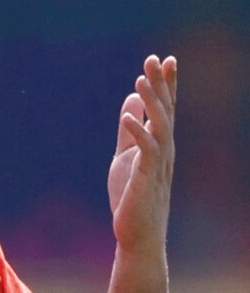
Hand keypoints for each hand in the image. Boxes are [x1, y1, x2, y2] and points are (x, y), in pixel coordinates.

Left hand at [107, 55, 176, 258]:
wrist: (136, 233)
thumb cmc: (132, 195)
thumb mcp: (126, 155)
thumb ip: (129, 130)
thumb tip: (130, 101)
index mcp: (159, 143)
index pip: (165, 108)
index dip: (166, 84)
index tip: (165, 59)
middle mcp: (164, 151)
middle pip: (166, 112)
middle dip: (161, 85)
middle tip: (155, 59)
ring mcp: (158, 164)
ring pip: (160, 127)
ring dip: (151, 104)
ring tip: (138, 82)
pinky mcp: (147, 178)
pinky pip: (146, 151)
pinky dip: (137, 133)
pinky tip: (127, 117)